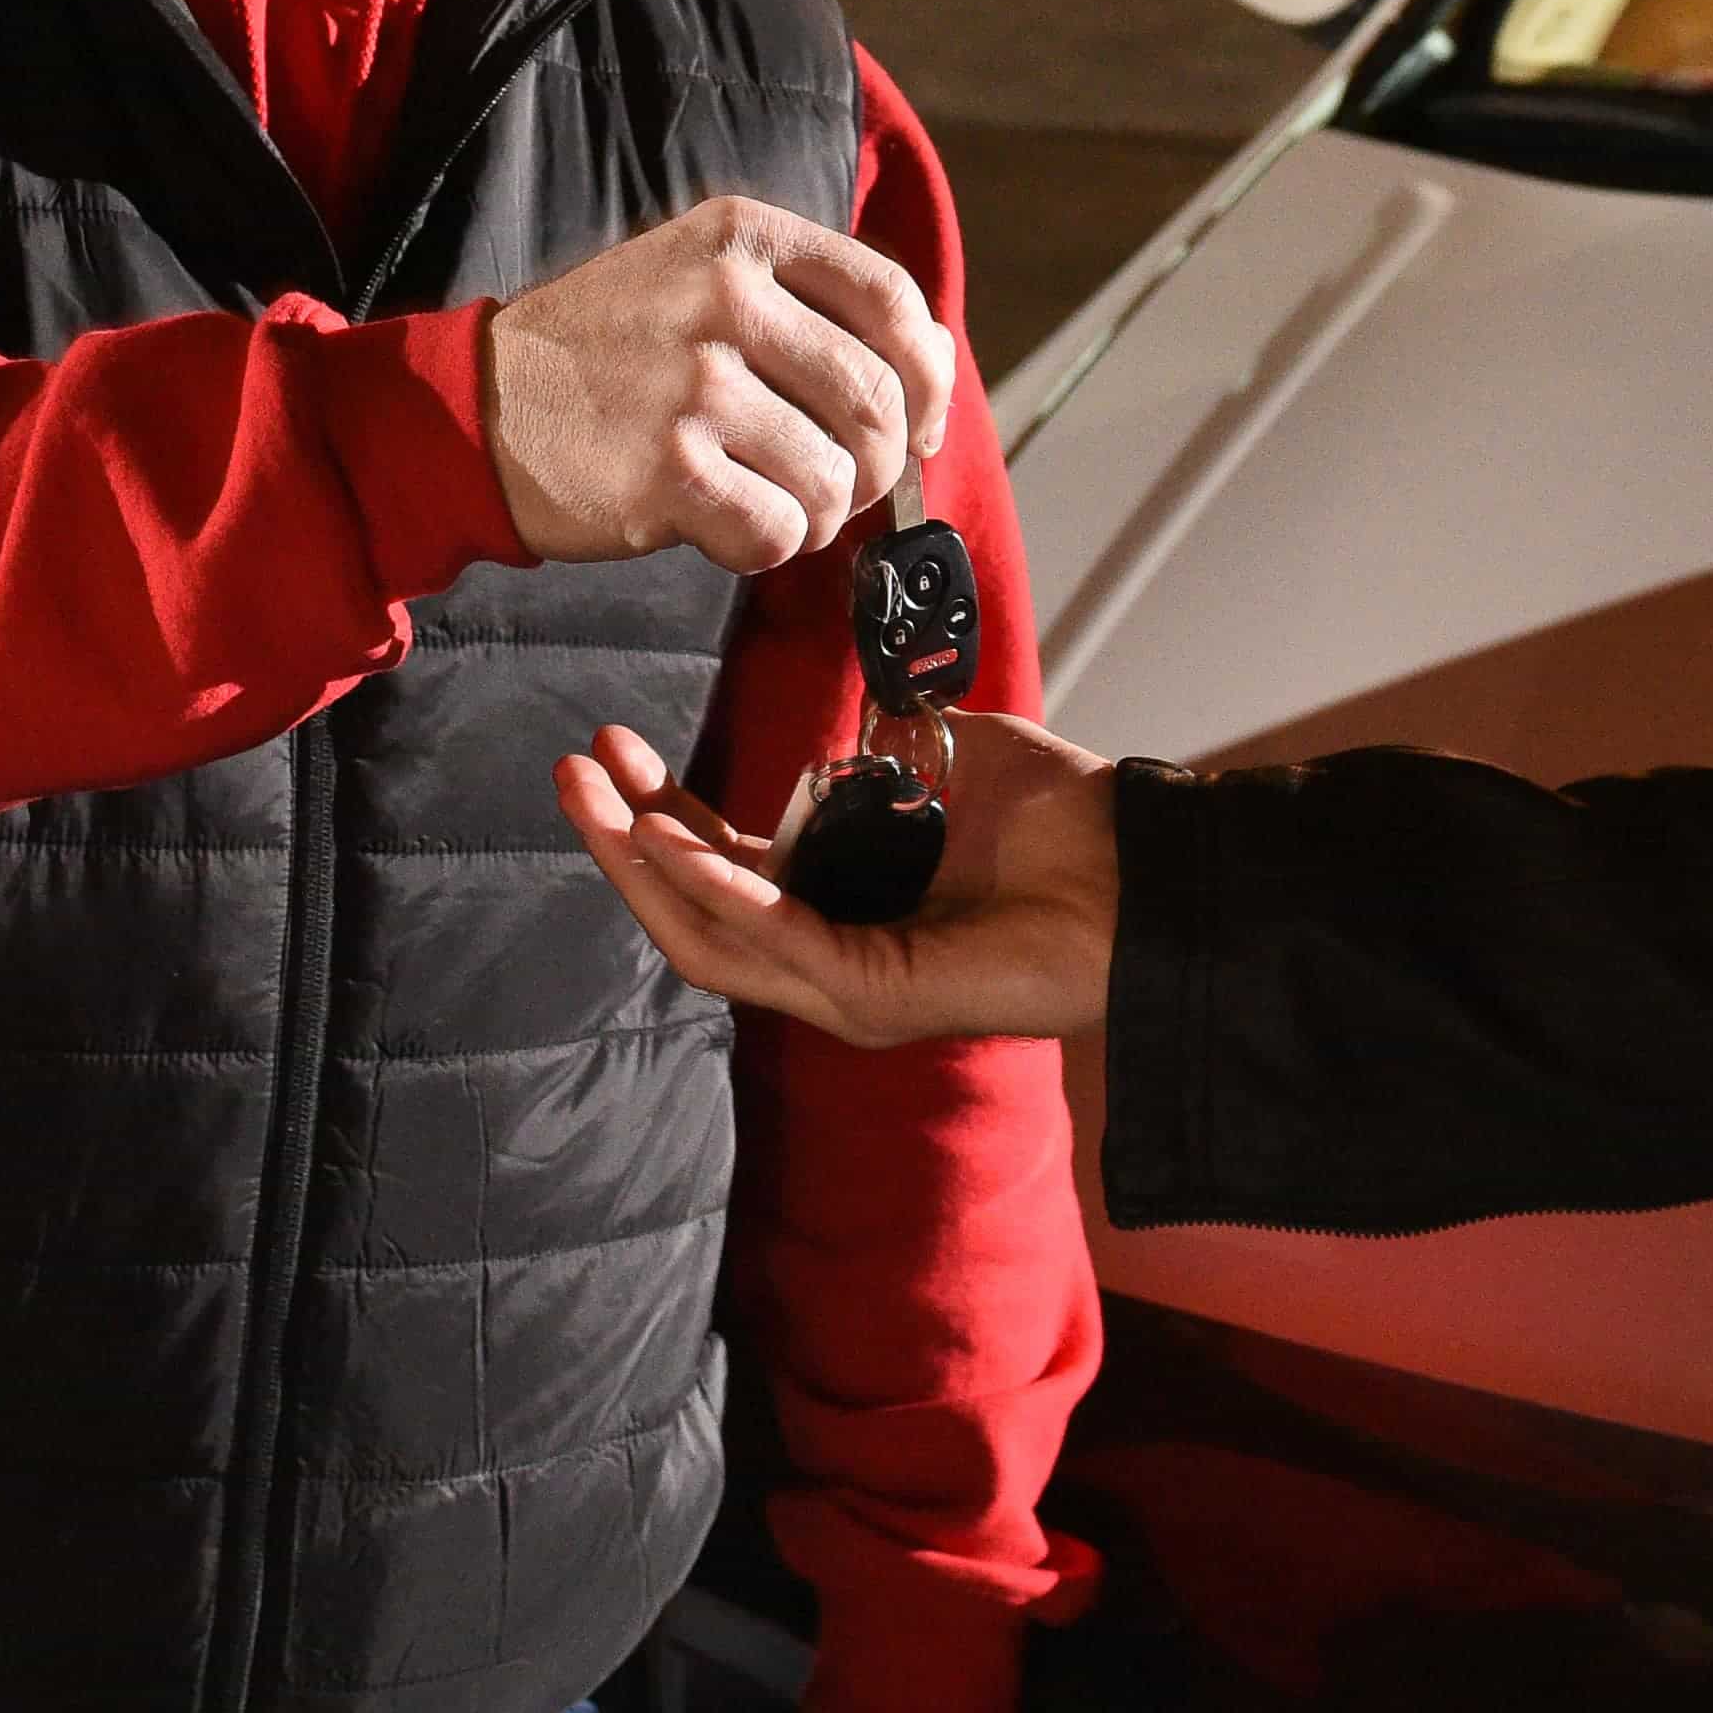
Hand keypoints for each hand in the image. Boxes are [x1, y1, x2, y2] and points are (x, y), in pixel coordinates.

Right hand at [480, 196, 956, 574]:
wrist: (475, 406)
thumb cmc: (608, 352)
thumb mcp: (699, 274)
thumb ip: (811, 303)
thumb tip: (935, 367)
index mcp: (744, 236)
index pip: (893, 299)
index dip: (930, 375)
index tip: (921, 423)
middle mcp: (725, 298)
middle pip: (876, 400)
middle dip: (877, 465)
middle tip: (839, 486)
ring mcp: (695, 385)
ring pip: (835, 479)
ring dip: (821, 516)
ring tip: (774, 506)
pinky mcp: (667, 472)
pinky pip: (778, 532)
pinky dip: (767, 546)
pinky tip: (725, 527)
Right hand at [558, 715, 1119, 1046]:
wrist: (1140, 872)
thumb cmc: (1062, 823)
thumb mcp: (942, 757)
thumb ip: (879, 746)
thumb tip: (843, 716)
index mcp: (837, 907)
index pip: (718, 871)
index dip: (656, 816)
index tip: (613, 748)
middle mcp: (828, 959)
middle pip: (691, 913)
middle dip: (621, 843)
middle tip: (572, 772)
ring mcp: (848, 987)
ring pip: (711, 939)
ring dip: (644, 867)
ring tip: (596, 799)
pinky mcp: (877, 996)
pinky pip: (778, 943)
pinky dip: (720, 892)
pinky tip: (674, 842)